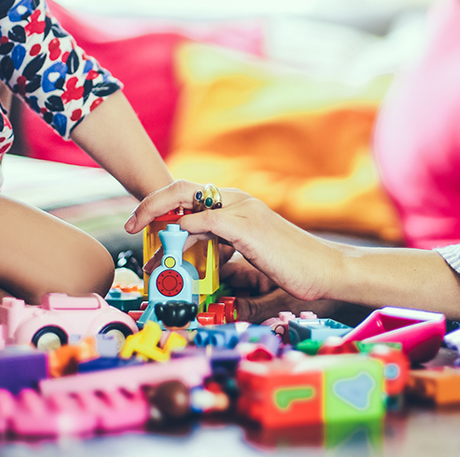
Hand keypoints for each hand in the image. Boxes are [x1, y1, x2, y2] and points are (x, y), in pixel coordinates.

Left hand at [126, 180, 337, 302]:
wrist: (327, 270)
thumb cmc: (293, 267)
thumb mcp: (250, 259)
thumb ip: (223, 258)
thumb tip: (196, 269)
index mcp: (238, 205)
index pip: (190, 193)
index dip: (160, 204)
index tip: (141, 224)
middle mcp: (238, 201)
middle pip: (182, 188)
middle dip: (151, 204)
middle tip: (132, 225)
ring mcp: (243, 211)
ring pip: (189, 200)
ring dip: (161, 218)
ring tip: (146, 242)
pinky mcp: (248, 227)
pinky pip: (208, 219)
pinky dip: (188, 227)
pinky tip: (178, 241)